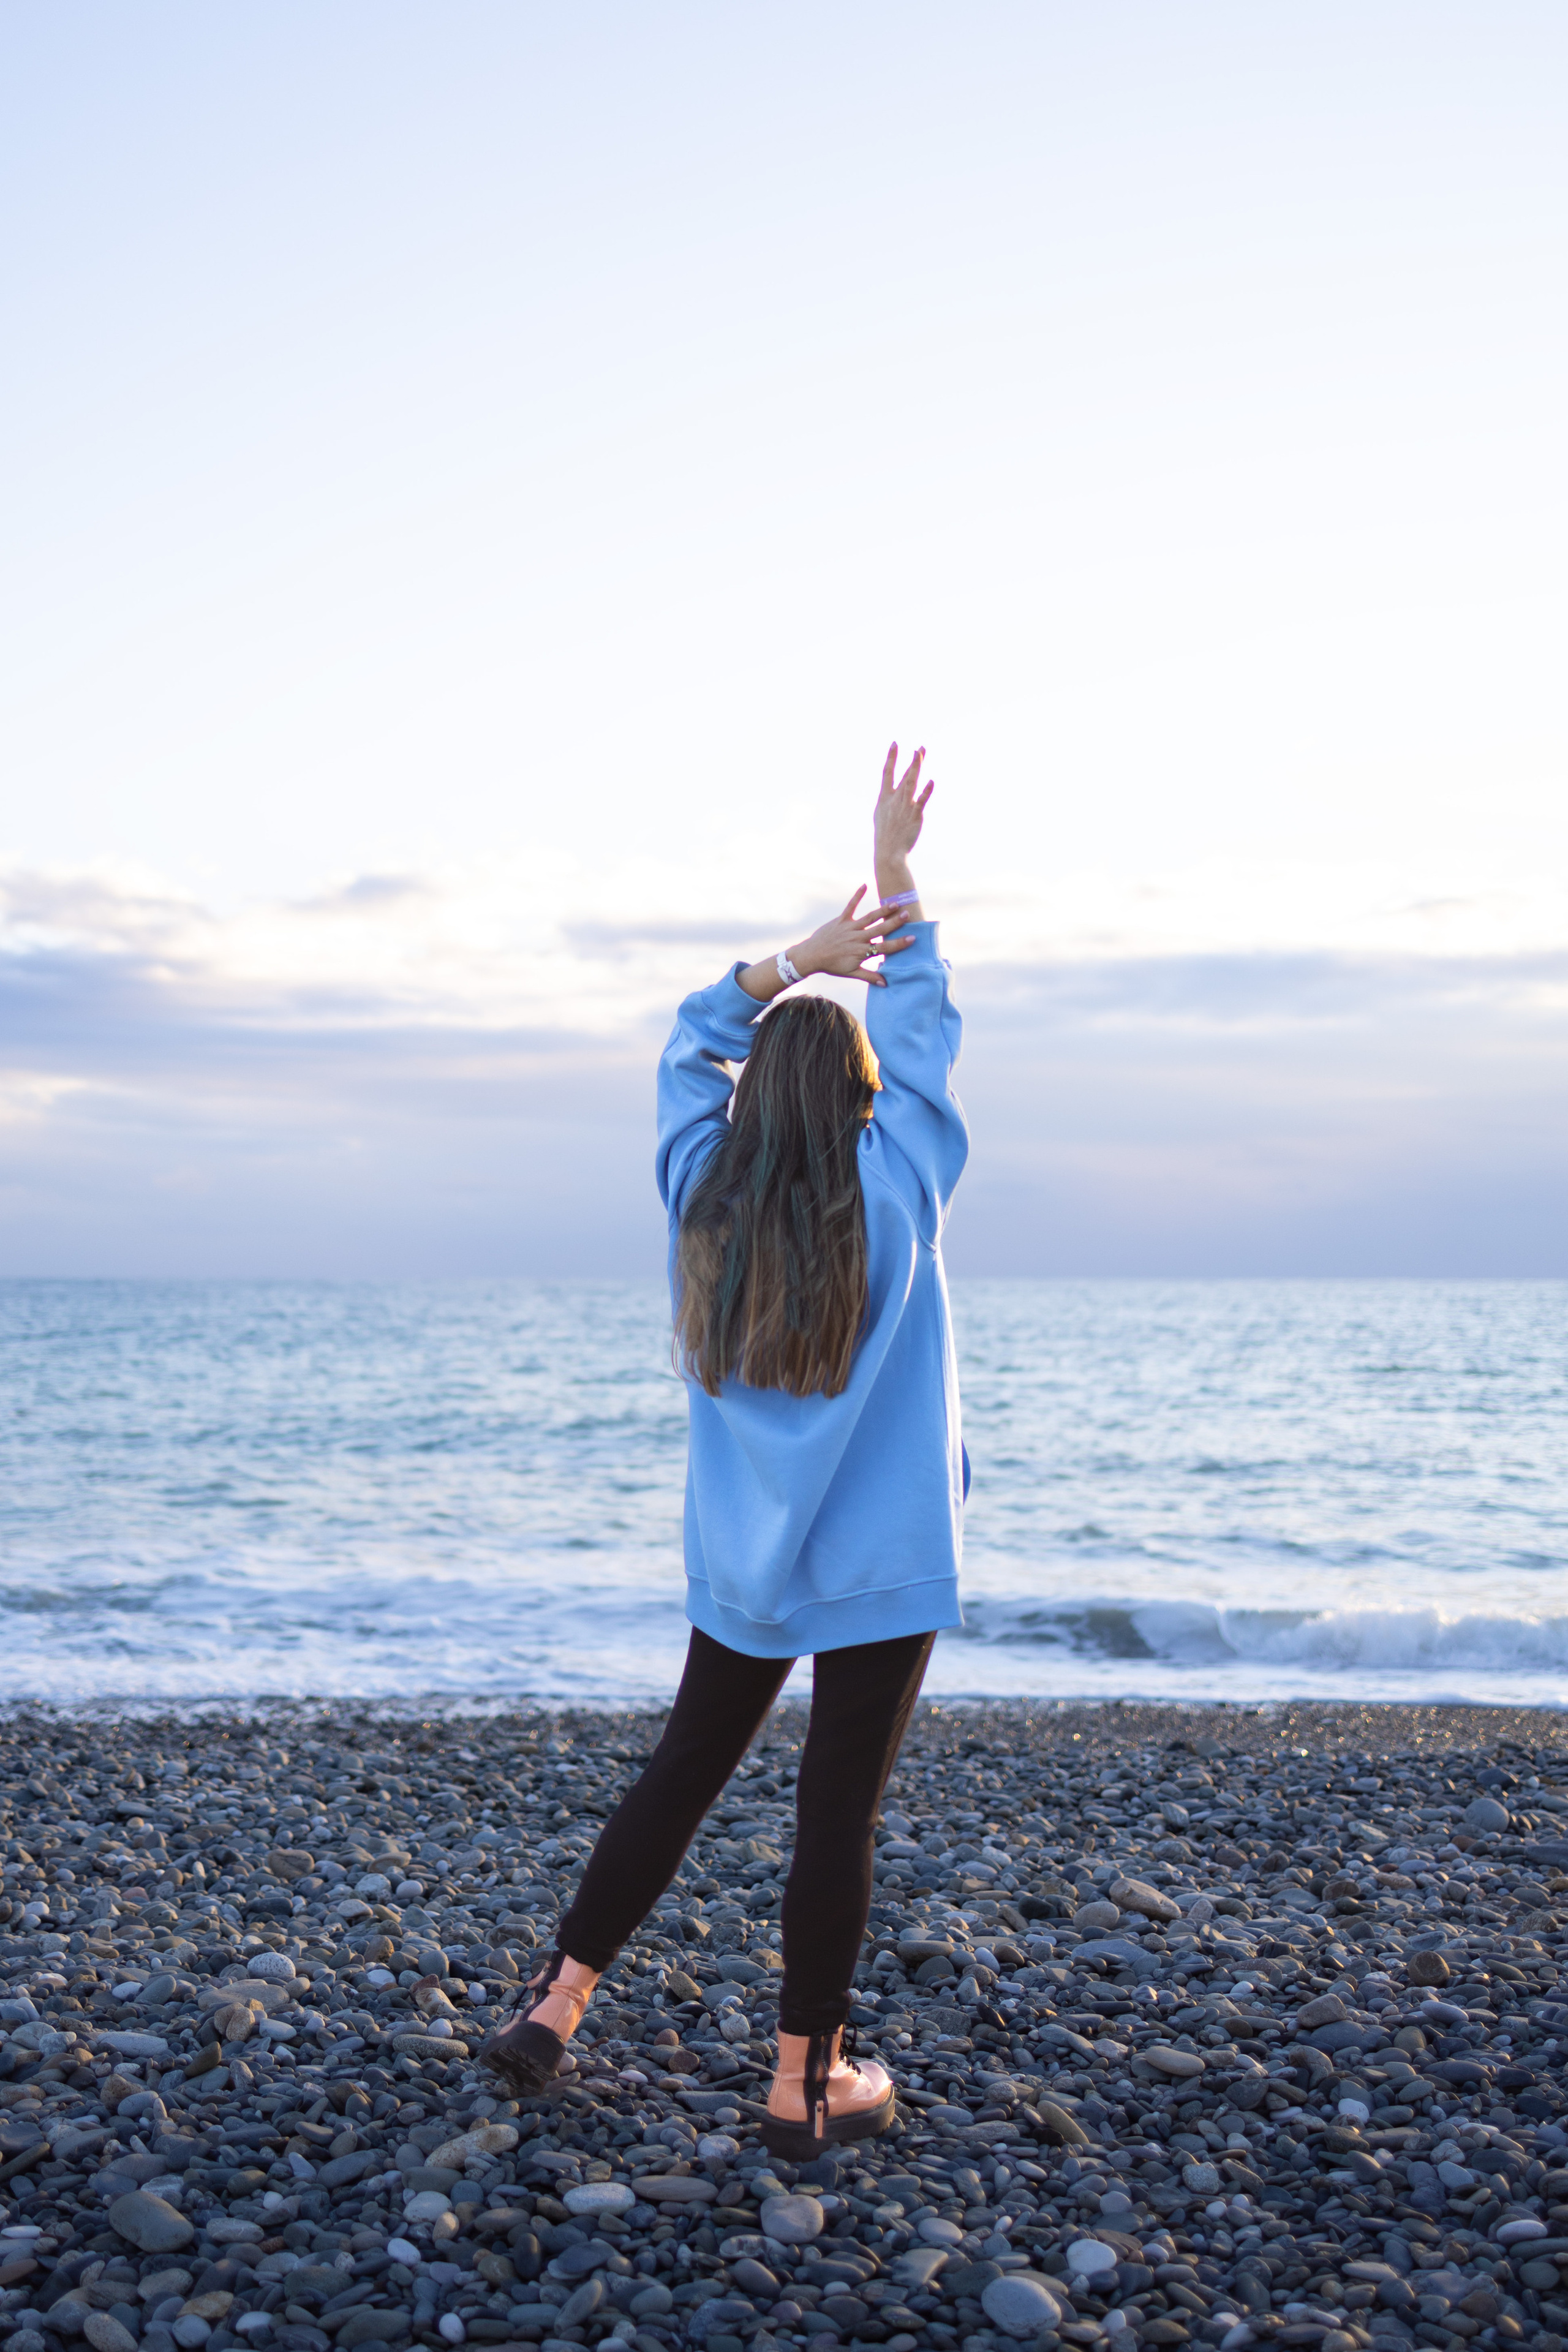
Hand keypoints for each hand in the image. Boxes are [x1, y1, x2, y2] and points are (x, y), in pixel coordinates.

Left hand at [796, 888, 914, 986]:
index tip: (912, 938)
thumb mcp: (851, 972)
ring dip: (882, 910)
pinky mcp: (841, 920)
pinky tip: (864, 885)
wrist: (812, 956)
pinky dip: (857, 896)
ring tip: (894, 903)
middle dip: (894, 922)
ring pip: (869, 917)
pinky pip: (850, 906)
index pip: (884, 948)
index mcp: (862, 951)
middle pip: (879, 929)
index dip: (898, 943)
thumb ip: (869, 977)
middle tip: (907, 914)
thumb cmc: (832, 965)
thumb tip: (885, 984)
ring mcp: (849, 928)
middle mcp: (857, 938)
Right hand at [874, 742, 932, 876]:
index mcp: (884, 798)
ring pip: (911, 783)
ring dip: (916, 768)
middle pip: (904, 776)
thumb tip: (892, 792)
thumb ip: (888, 801)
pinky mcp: (914, 815)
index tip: (895, 743)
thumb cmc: (885, 835)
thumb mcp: (881, 814)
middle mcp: (894, 800)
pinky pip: (921, 801)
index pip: (887, 773)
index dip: (891, 757)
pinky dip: (926, 791)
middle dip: (912, 761)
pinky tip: (932, 781)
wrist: (888, 851)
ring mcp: (904, 806)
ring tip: (921, 755)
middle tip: (920, 748)